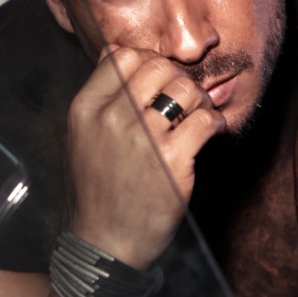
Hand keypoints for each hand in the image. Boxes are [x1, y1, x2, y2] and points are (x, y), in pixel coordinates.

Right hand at [65, 46, 225, 268]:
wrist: (106, 243)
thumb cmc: (99, 190)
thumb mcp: (81, 137)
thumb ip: (98, 96)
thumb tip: (118, 53)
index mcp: (85, 109)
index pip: (122, 55)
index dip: (147, 62)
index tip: (158, 80)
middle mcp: (111, 118)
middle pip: (157, 66)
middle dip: (177, 77)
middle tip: (184, 98)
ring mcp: (142, 139)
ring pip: (185, 88)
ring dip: (199, 99)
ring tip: (197, 115)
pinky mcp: (172, 161)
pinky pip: (205, 119)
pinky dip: (215, 123)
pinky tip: (210, 133)